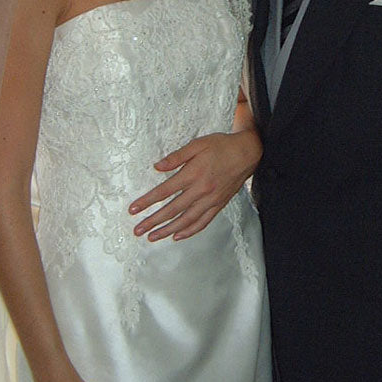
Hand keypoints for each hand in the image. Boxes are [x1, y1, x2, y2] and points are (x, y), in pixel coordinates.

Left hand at [129, 127, 261, 241]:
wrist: (247, 153)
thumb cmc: (221, 146)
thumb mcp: (198, 144)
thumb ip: (176, 157)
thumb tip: (157, 167)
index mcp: (194, 173)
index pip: (165, 191)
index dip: (148, 201)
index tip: (133, 209)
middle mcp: (201, 190)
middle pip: (172, 210)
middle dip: (153, 221)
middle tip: (138, 230)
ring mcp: (211, 200)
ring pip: (186, 220)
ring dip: (167, 230)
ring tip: (152, 237)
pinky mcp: (219, 205)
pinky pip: (203, 222)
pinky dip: (189, 231)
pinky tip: (177, 236)